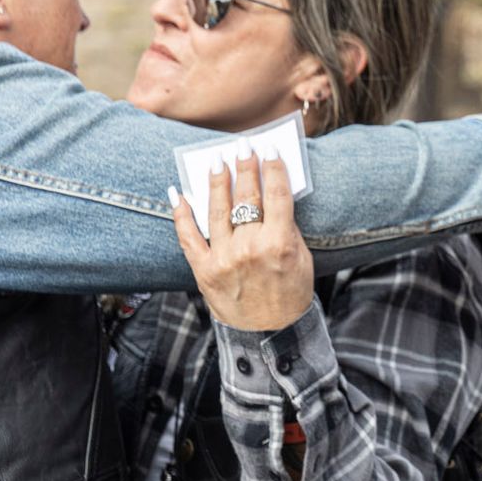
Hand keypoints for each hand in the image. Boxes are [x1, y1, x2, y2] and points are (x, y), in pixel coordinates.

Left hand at [170, 152, 314, 331]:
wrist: (269, 332)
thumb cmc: (290, 293)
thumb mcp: (302, 258)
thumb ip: (287, 228)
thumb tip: (271, 196)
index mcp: (280, 244)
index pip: (276, 195)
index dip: (273, 169)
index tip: (269, 150)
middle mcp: (250, 248)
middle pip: (246, 197)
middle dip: (244, 168)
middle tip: (242, 148)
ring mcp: (224, 259)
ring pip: (216, 210)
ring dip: (216, 182)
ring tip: (215, 162)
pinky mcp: (204, 270)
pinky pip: (188, 237)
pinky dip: (181, 214)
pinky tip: (180, 194)